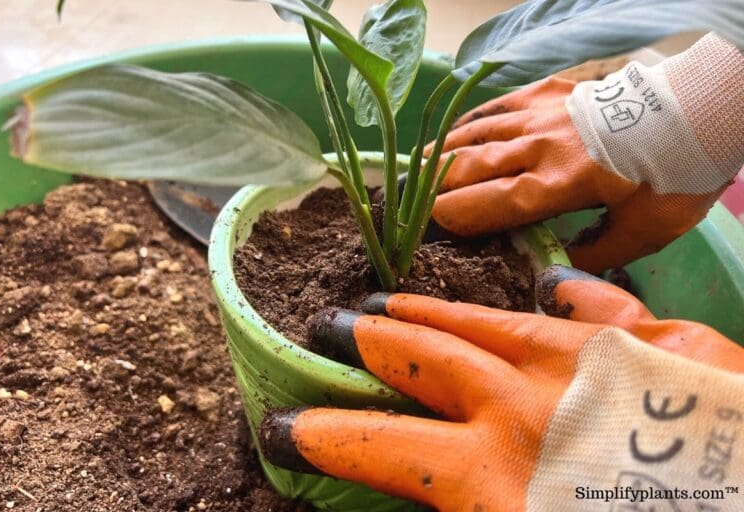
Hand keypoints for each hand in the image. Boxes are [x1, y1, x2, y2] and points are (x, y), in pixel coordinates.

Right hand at [258, 265, 743, 510]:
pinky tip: (548, 285)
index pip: (379, 445)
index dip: (324, 434)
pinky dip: (570, 296)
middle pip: (424, 357)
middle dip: (369, 340)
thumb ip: (468, 497)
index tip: (282, 426)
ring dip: (435, 311)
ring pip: (489, 322)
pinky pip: (603, 306)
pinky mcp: (664, 350)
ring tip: (395, 298)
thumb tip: (437, 487)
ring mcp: (597, 364)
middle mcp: (530, 404)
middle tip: (329, 325)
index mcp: (494, 473)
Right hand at [424, 34, 742, 273]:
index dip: (454, 219)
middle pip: (470, 169)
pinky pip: (495, 107)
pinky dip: (469, 124)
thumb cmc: (673, 174)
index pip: (489, 204)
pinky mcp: (546, 92)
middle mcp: (538, 148)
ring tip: (415, 170)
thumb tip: (554, 275)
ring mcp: (539, 114)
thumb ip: (595, 255)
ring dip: (442, 156)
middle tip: (412, 207)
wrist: (698, 107)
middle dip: (435, 190)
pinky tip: (454, 135)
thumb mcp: (646, 231)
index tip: (429, 231)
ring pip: (475, 135)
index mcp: (558, 185)